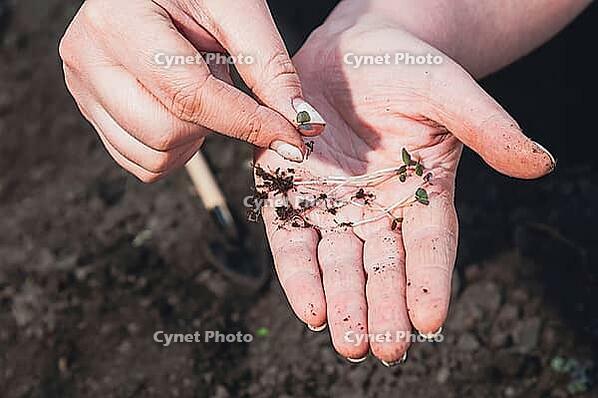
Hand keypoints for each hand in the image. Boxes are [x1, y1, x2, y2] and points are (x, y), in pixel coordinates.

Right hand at [59, 0, 323, 181]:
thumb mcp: (236, 8)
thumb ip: (268, 65)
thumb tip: (301, 121)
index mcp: (119, 21)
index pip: (189, 94)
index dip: (247, 123)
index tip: (291, 139)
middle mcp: (88, 57)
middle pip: (165, 132)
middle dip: (212, 123)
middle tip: (222, 83)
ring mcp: (83, 87)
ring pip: (152, 154)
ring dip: (192, 138)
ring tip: (198, 91)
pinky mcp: (90, 108)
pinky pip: (138, 160)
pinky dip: (172, 149)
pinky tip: (179, 110)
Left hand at [255, 12, 554, 363]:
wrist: (351, 49)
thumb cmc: (405, 67)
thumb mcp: (448, 91)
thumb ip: (487, 126)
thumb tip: (538, 162)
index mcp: (421, 193)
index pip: (429, 247)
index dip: (430, 282)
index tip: (429, 319)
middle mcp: (377, 209)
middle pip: (382, 268)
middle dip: (383, 308)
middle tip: (384, 348)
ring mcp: (332, 203)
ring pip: (338, 263)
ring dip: (342, 303)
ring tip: (349, 341)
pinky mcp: (290, 191)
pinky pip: (291, 238)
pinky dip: (299, 271)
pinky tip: (310, 307)